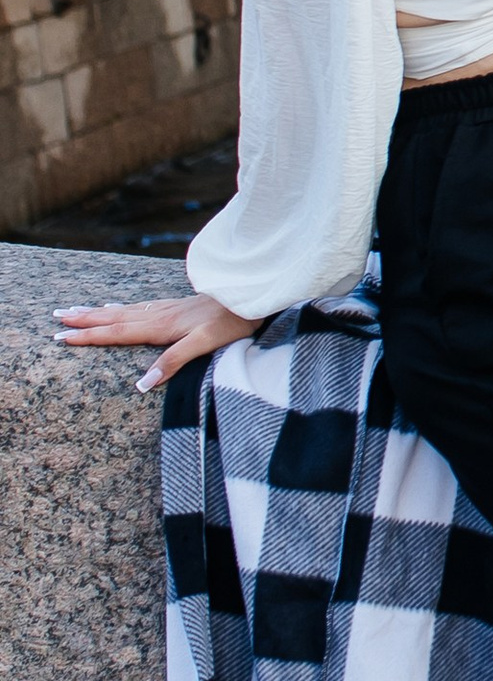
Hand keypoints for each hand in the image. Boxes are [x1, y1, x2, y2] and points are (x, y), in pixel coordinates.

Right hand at [55, 291, 260, 393]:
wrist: (249, 296)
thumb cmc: (230, 322)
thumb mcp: (203, 344)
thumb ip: (173, 362)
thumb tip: (142, 385)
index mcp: (160, 328)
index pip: (116, 333)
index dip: (89, 336)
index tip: (62, 338)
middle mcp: (158, 316)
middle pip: (113, 318)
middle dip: (84, 320)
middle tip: (56, 318)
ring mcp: (165, 309)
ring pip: (123, 310)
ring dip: (97, 312)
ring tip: (75, 310)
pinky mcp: (175, 306)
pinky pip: (138, 307)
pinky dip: (120, 307)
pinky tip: (117, 306)